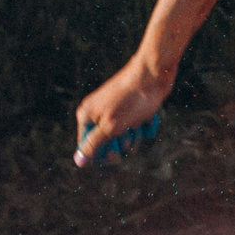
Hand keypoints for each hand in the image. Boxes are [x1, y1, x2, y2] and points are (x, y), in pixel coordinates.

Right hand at [75, 52, 174, 167]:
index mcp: (86, 116)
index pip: (88, 148)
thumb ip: (93, 144)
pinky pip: (138, 128)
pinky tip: (149, 115)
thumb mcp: (111, 127)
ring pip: (125, 138)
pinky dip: (145, 125)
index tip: (116, 155)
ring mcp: (116, 111)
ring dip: (135, 134)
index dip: (103, 155)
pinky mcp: (132, 109)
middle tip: (129, 131)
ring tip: (139, 119)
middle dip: (122, 143)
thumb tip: (79, 161)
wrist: (155, 73)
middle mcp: (98, 113)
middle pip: (108, 145)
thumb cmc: (132, 100)